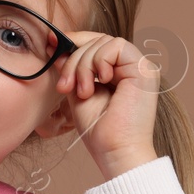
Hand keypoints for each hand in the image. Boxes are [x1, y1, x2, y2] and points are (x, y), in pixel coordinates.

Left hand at [50, 32, 160, 179]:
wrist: (115, 151)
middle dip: (74, 59)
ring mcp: (139, 67)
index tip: (49, 46)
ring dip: (84, 65)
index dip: (73, 42)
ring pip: (103, 42)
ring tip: (83, 92)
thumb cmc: (99, 130)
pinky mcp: (144, 69)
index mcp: (117, 72)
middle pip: (96, 41)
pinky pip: (116, 46)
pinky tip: (99, 83)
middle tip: (65, 86)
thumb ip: (71, 69)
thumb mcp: (77, 92)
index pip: (94, 44)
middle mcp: (130, 67)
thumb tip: (55, 45)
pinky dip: (99, 61)